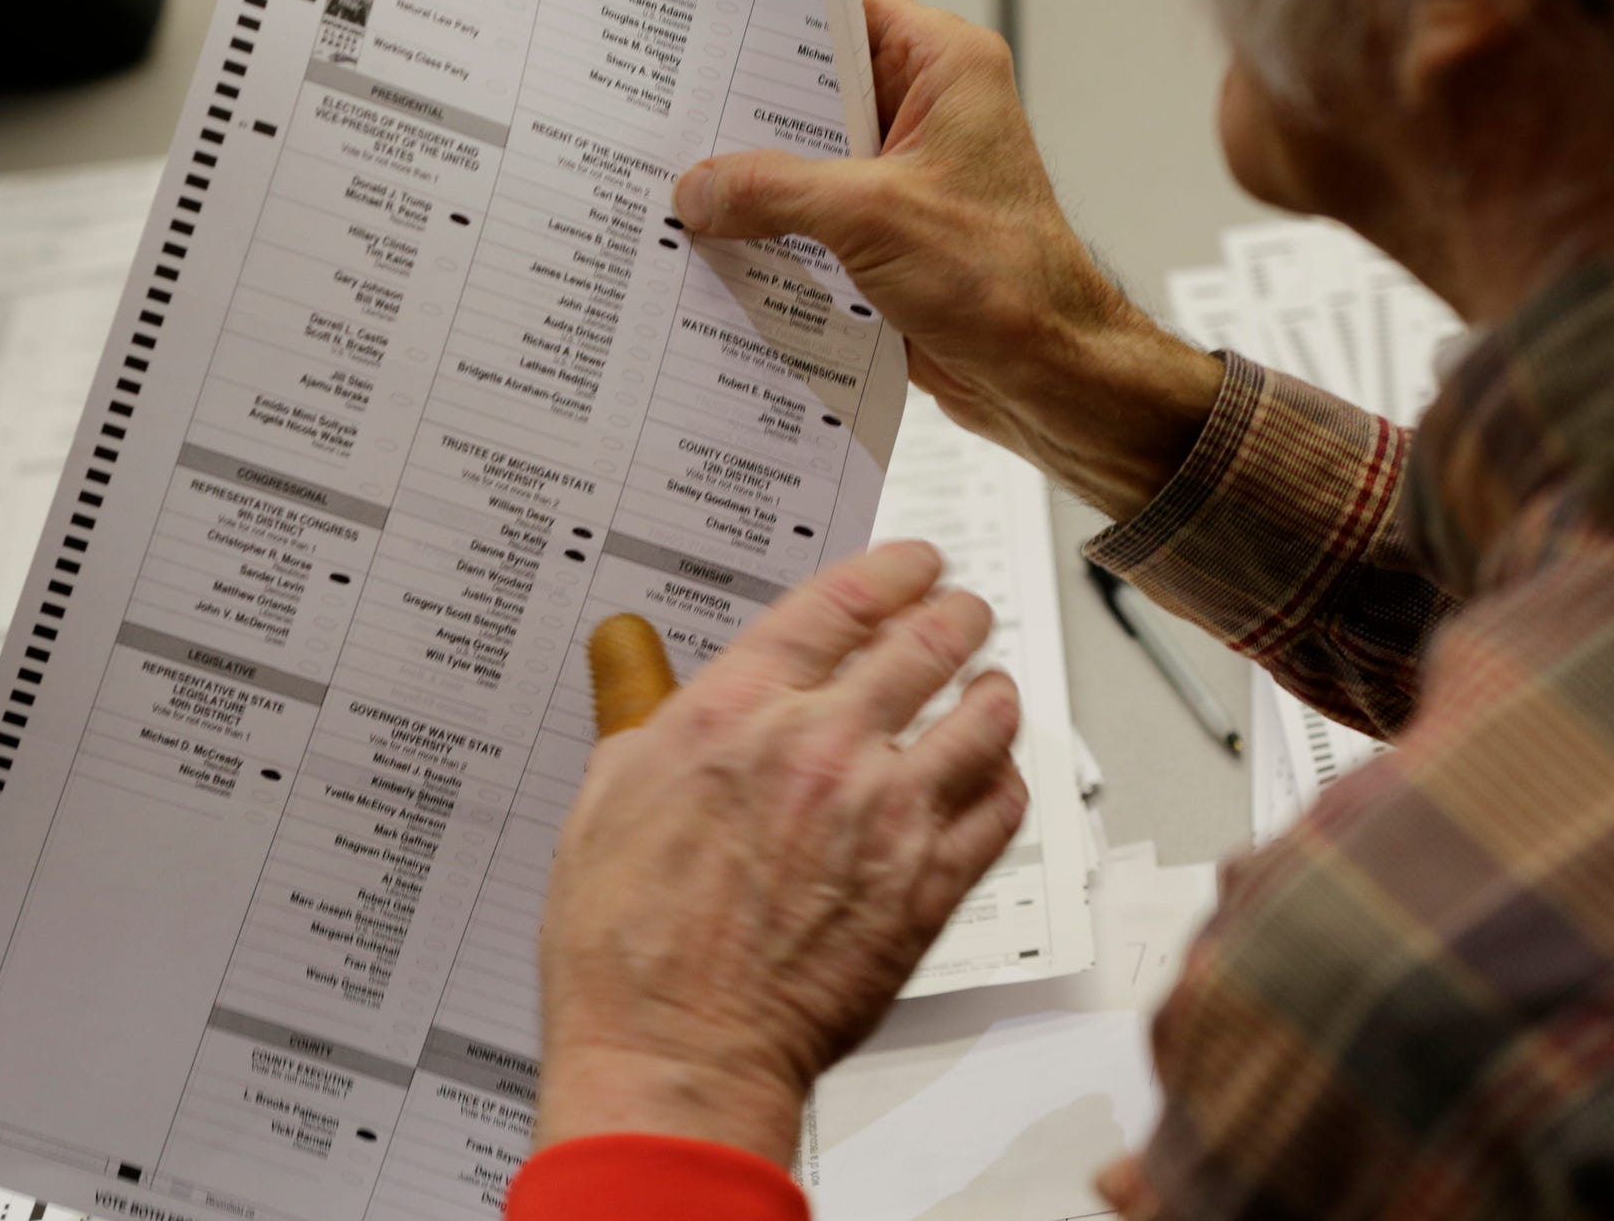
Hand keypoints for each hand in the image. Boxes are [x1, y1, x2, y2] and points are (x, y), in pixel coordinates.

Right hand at [535, 542, 1027, 1165]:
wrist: (675, 1051)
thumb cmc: (628, 943)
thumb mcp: (608, 792)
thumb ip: (636, 703)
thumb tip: (627, 646)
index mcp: (738, 710)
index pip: (844, 600)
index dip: (897, 567)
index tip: (915, 562)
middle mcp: (823, 747)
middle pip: (930, 641)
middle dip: (959, 614)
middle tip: (965, 612)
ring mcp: (887, 815)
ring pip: (984, 718)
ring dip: (994, 692)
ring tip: (989, 690)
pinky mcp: (929, 885)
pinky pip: (1001, 808)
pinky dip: (1005, 781)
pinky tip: (993, 779)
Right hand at [674, 0, 1224, 521]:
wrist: (1049, 376)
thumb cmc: (1003, 281)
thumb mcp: (873, 218)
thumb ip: (776, 191)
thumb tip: (698, 188)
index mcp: (944, 66)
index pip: (844, 2)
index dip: (771, 1)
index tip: (701, 6)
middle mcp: (926, 109)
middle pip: (813, 83)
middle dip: (742, 100)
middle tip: (663, 100)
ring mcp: (905, 174)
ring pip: (806, 154)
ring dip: (750, 173)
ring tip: (670, 170)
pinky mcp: (888, 233)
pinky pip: (812, 215)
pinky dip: (769, 227)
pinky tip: (711, 238)